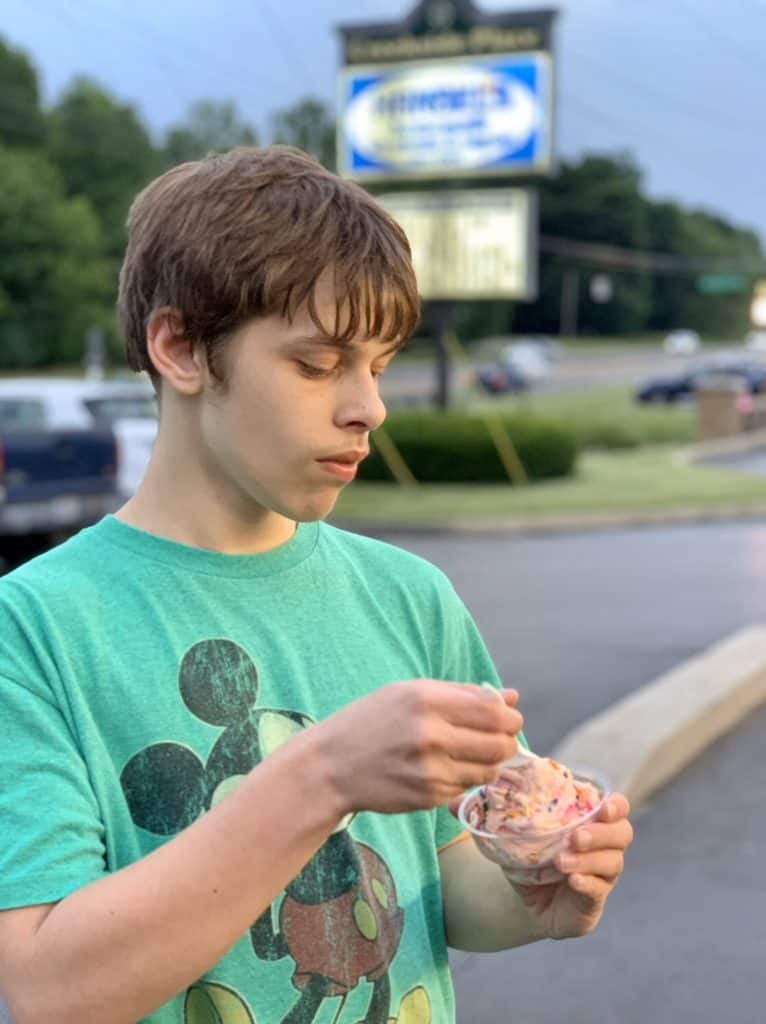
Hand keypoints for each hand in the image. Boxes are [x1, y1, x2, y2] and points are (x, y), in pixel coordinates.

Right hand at [312, 682, 522, 816]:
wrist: (331, 765)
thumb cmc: (371, 721)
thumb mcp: (410, 692)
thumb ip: (463, 694)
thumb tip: (512, 697)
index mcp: (427, 700)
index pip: (494, 712)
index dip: (510, 718)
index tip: (510, 719)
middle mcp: (431, 735)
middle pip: (499, 744)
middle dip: (507, 741)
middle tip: (500, 739)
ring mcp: (431, 770)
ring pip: (488, 770)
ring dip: (489, 762)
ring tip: (470, 753)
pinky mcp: (428, 797)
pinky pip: (465, 787)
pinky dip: (465, 778)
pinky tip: (446, 768)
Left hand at [507, 793, 633, 939]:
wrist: (529, 902)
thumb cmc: (532, 859)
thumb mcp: (528, 836)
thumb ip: (527, 818)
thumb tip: (508, 798)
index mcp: (594, 823)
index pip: (619, 808)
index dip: (616, 806)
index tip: (603, 809)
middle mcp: (606, 847)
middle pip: (623, 833)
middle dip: (600, 833)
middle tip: (576, 837)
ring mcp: (604, 875)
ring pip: (613, 862)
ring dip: (587, 860)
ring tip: (561, 862)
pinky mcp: (595, 900)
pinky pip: (599, 890)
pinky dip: (587, 883)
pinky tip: (573, 880)